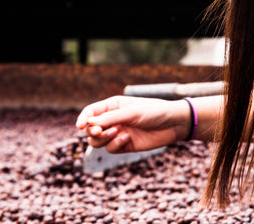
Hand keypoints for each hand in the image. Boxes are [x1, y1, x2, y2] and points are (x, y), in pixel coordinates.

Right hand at [75, 96, 189, 153]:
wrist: (174, 124)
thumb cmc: (154, 112)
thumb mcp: (132, 112)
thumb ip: (110, 118)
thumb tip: (89, 123)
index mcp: (112, 106)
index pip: (91, 112)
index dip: (82, 118)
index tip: (80, 126)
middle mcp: (112, 120)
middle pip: (90, 128)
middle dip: (92, 131)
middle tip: (99, 131)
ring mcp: (117, 133)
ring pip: (97, 141)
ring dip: (103, 139)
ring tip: (117, 133)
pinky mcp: (124, 145)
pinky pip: (110, 149)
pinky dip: (115, 145)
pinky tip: (127, 139)